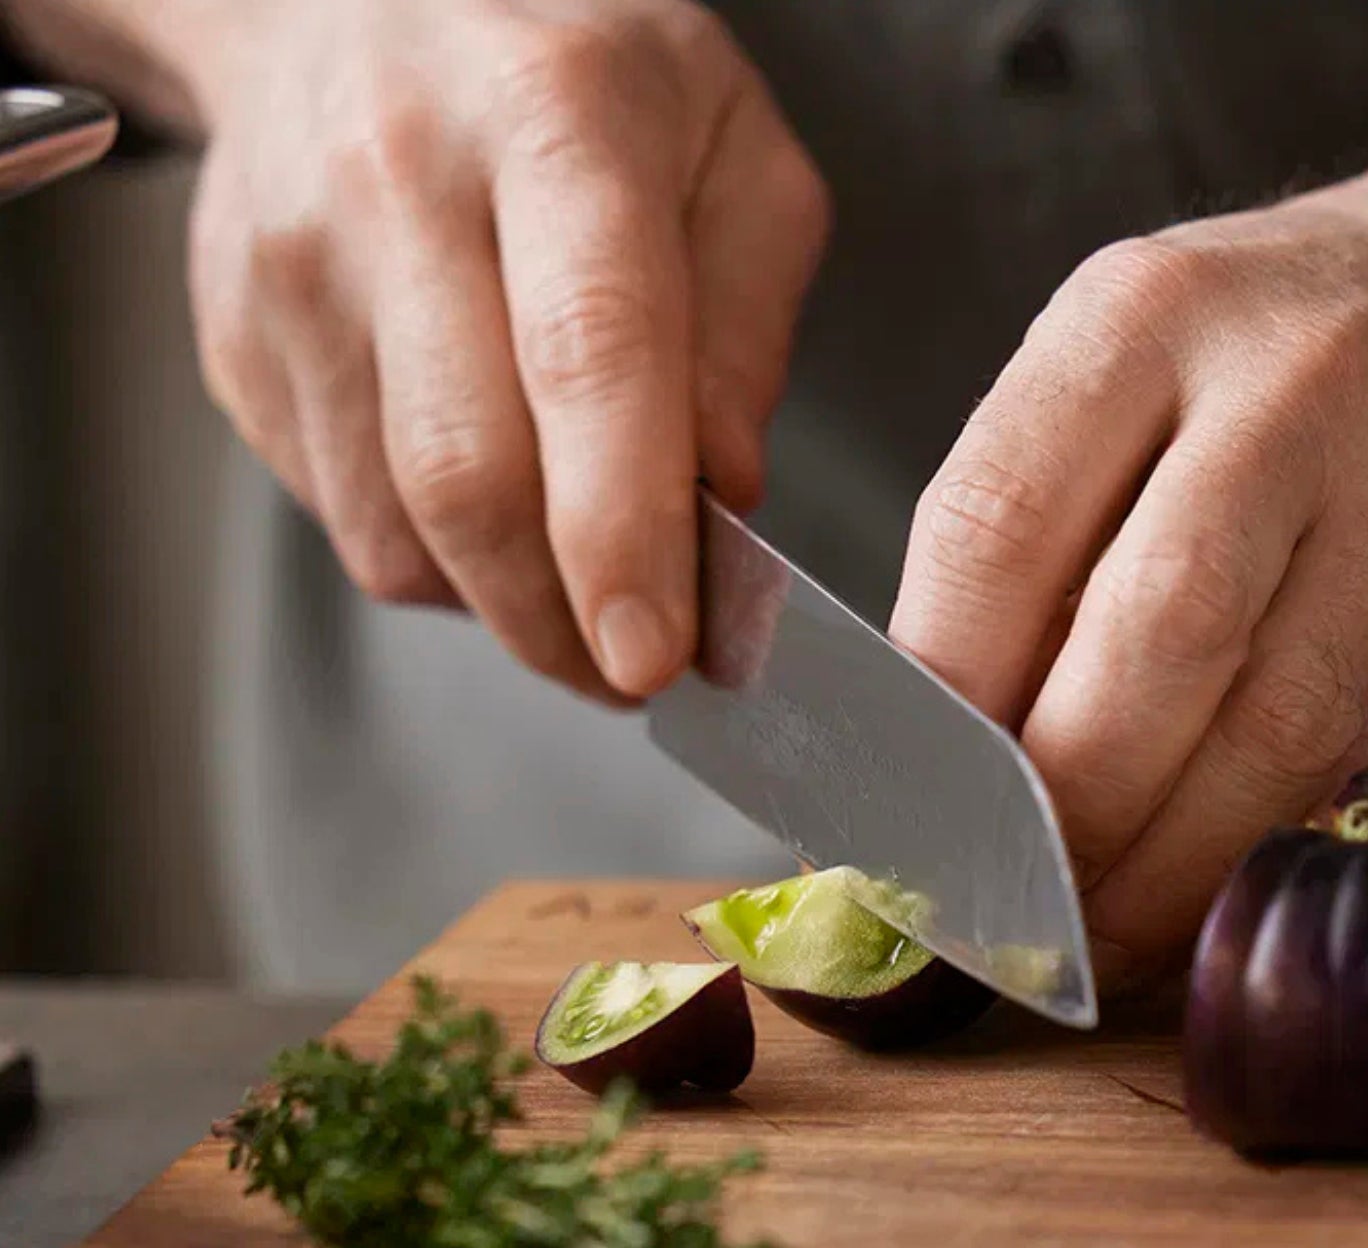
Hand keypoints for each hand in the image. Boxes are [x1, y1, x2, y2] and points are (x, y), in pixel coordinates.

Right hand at [184, 0, 828, 698]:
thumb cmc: (569, 75)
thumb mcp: (727, 147)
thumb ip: (747, 323)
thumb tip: (722, 489)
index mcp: (552, 121)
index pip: (587, 357)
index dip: (618, 534)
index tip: (653, 653)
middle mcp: (400, 183)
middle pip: (466, 476)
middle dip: (559, 623)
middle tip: (631, 669)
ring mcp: (295, 265)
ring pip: (394, 526)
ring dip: (501, 606)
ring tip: (573, 581)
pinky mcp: (238, 340)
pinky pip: (345, 517)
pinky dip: (434, 560)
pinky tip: (488, 504)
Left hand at [890, 153, 1367, 976]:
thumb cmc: (1292, 354)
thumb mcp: (1143, 370)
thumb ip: (1047, 541)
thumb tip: (949, 759)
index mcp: (1139, 321)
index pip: (992, 531)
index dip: (941, 705)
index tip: (915, 813)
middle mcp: (1280, 392)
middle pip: (1147, 638)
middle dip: (1067, 808)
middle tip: (1012, 907)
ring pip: (1273, 726)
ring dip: (1173, 865)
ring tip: (1102, 941)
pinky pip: (1359, 755)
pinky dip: (1267, 842)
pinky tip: (1206, 891)